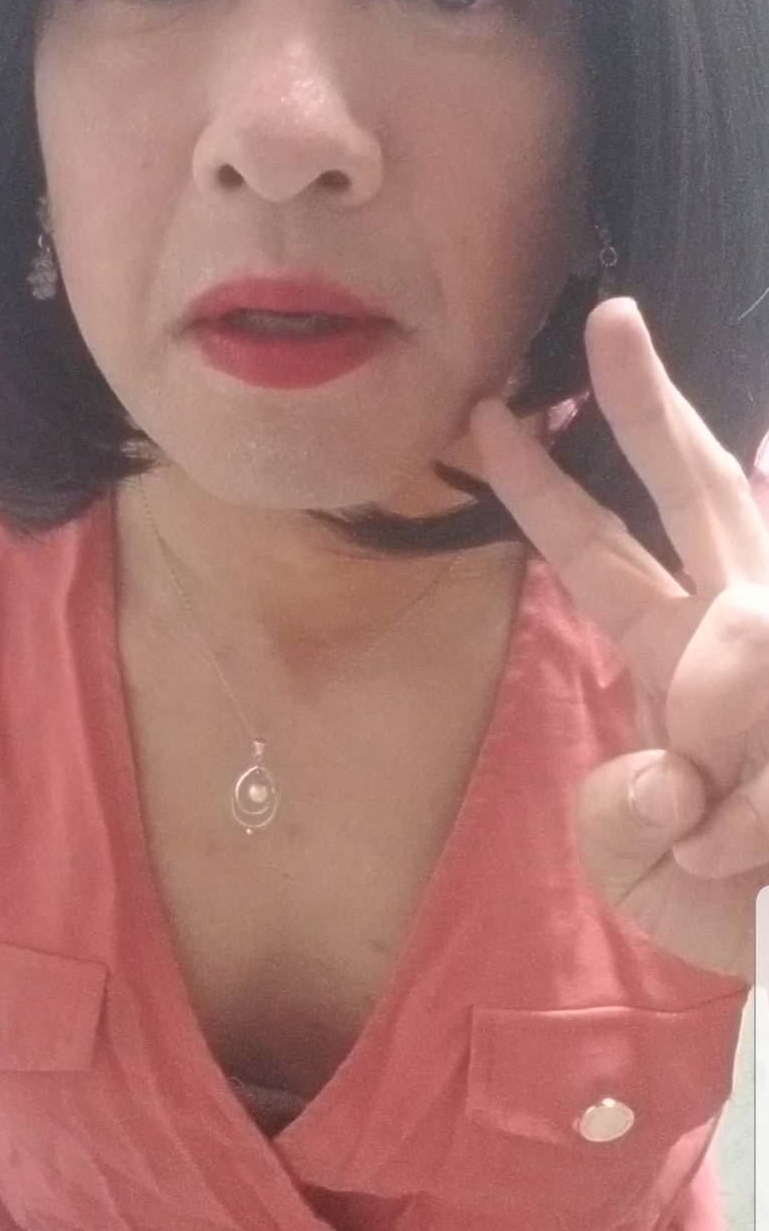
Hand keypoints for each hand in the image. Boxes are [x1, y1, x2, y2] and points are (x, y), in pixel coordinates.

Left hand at [470, 297, 768, 983]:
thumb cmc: (727, 912)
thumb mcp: (636, 866)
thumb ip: (622, 813)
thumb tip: (677, 769)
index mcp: (672, 654)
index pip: (599, 549)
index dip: (545, 485)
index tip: (489, 413)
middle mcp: (743, 628)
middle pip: (698, 491)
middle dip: (650, 406)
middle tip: (610, 318)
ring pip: (747, 627)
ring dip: (724, 736)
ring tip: (720, 833)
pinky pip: (768, 682)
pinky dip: (754, 812)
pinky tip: (747, 853)